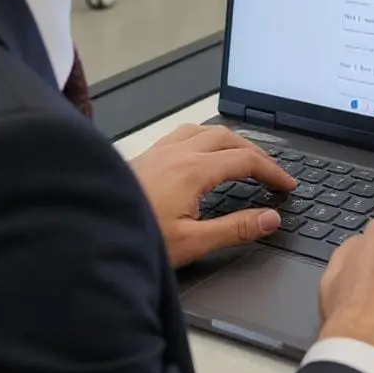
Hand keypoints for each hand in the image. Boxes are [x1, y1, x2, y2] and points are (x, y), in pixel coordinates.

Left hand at [129, 124, 295, 266]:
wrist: (86, 232)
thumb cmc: (135, 237)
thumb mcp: (192, 242)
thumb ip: (235, 228)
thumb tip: (270, 219)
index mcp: (194, 170)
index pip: (246, 161)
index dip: (273, 171)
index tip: (287, 185)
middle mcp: (178, 152)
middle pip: (229, 138)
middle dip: (256, 152)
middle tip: (272, 171)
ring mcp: (160, 151)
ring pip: (205, 130)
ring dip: (231, 140)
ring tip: (243, 155)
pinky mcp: (145, 156)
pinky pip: (183, 133)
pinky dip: (204, 137)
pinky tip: (200, 151)